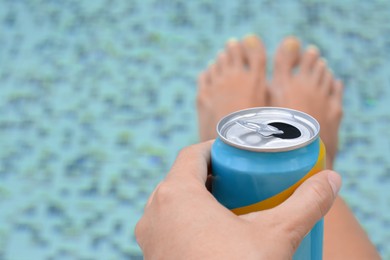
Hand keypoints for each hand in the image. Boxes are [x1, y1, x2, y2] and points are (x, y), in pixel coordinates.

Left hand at [135, 140, 340, 259]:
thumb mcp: (276, 236)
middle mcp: (154, 211)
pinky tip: (211, 234)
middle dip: (211, 173)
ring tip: (227, 204)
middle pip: (183, 177)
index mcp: (176, 194)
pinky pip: (168, 226)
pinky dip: (186, 220)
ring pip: (173, 202)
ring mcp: (150, 236)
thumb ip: (305, 204)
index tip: (237, 151)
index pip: (194, 154)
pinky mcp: (154, 256)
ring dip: (197, 197)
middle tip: (239, 179)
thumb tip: (331, 180)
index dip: (216, 148)